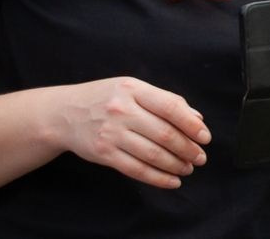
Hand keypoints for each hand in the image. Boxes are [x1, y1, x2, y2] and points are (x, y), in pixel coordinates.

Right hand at [46, 76, 209, 189]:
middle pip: (164, 134)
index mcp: (134, 89)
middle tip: (200, 157)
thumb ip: (165, 100)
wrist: (64, 113)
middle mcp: (122, 110)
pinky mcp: (104, 154)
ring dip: (176, 165)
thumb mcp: (132, 89)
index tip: (205, 137)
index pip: (170, 107)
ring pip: (152, 154)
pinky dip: (157, 178)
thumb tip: (196, 118)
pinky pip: (136, 169)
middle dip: (188, 149)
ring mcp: (111, 133)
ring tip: (188, 169)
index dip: (191, 125)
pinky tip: (171, 181)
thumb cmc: (105, 98)